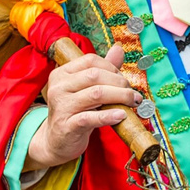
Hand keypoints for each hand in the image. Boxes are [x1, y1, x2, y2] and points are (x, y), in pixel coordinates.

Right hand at [26, 45, 140, 168]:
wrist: (56, 141)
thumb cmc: (75, 111)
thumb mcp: (86, 88)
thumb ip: (103, 69)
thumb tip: (119, 48)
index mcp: (62, 73)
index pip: (91, 60)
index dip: (112, 67)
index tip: (123, 79)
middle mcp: (59, 87)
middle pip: (95, 75)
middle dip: (119, 82)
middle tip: (132, 92)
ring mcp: (61, 106)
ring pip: (96, 94)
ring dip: (120, 96)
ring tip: (133, 102)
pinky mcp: (67, 126)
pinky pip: (91, 117)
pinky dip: (109, 115)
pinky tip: (121, 115)